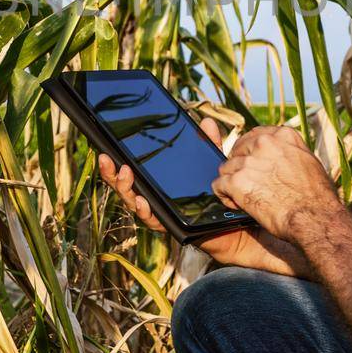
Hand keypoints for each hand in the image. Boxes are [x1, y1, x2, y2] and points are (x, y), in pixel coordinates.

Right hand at [97, 117, 282, 269]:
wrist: (244, 227)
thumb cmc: (228, 198)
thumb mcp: (218, 167)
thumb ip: (210, 147)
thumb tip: (207, 123)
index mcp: (164, 185)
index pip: (136, 173)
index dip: (119, 163)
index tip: (109, 148)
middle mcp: (159, 201)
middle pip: (128, 188)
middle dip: (113, 174)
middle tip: (107, 158)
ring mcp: (165, 216)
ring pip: (136, 204)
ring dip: (127, 189)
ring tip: (124, 174)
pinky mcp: (175, 229)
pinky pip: (156, 221)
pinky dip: (147, 210)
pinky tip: (144, 200)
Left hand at [214, 125, 343, 242]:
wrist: (315, 219)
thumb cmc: (318, 198)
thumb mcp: (309, 164)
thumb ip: (290, 154)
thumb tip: (284, 157)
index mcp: (283, 136)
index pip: (255, 137)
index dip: (251, 153)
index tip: (254, 165)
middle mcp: (264, 143)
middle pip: (237, 151)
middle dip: (240, 167)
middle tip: (249, 185)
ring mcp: (249, 161)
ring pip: (226, 168)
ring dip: (232, 183)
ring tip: (244, 198)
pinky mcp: (237, 181)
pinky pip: (219, 185)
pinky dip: (225, 197)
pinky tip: (237, 204)